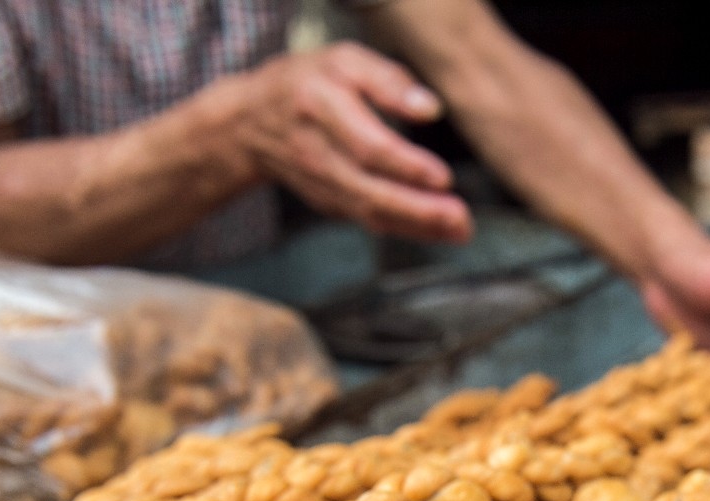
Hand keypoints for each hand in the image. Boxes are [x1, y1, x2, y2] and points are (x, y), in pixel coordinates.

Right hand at [207, 42, 471, 241]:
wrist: (250, 123)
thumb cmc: (307, 83)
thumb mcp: (343, 61)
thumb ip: (387, 80)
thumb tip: (430, 108)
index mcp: (320, 107)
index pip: (367, 146)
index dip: (405, 165)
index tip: (443, 176)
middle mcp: (318, 154)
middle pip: (370, 191)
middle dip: (418, 210)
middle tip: (459, 218)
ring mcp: (321, 186)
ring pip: (370, 213)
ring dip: (417, 226)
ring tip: (459, 230)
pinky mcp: (328, 203)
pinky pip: (368, 221)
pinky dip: (405, 229)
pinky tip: (439, 230)